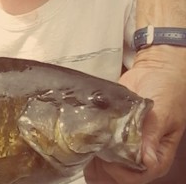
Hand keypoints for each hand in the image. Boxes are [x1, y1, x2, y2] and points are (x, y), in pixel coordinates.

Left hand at [85, 45, 185, 182]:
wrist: (156, 72)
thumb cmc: (167, 92)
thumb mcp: (164, 113)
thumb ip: (152, 135)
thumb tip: (148, 161)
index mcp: (156, 156)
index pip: (136, 177)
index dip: (120, 172)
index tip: (107, 158)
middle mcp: (138, 155)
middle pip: (116, 175)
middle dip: (100, 167)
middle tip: (90, 149)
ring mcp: (122, 145)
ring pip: (102, 165)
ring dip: (89, 157)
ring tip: (82, 142)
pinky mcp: (109, 133)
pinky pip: (95, 147)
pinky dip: (85, 144)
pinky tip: (79, 135)